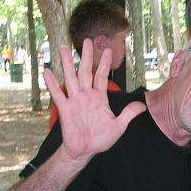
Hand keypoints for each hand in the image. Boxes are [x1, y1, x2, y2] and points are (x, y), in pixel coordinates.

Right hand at [43, 40, 145, 162]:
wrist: (85, 151)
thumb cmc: (101, 139)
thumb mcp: (119, 126)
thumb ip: (129, 114)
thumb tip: (143, 106)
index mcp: (99, 98)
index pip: (101, 76)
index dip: (104, 63)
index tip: (107, 49)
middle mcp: (86, 96)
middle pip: (85, 72)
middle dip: (87, 56)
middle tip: (87, 40)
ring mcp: (75, 101)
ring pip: (71, 78)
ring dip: (68, 63)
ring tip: (63, 48)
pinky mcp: (65, 109)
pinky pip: (58, 94)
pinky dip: (52, 83)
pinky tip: (47, 71)